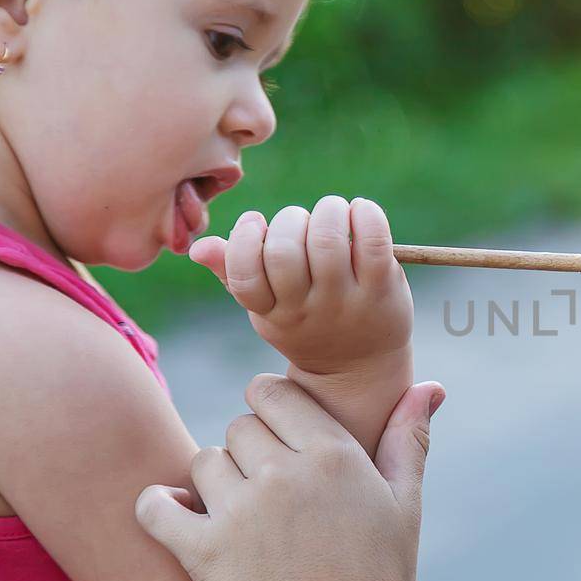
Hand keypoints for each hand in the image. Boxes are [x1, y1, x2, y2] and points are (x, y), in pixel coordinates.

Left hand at [135, 374, 445, 580]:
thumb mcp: (404, 506)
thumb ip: (408, 439)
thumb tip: (430, 384)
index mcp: (334, 455)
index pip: (273, 393)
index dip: (269, 407)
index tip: (275, 433)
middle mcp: (285, 474)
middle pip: (239, 427)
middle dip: (249, 451)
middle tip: (266, 488)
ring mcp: (240, 512)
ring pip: (204, 463)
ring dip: (215, 482)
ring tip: (238, 515)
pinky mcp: (200, 551)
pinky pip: (156, 506)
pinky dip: (159, 507)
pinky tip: (177, 516)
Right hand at [191, 196, 413, 378]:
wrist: (360, 369)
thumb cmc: (307, 325)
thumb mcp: (266, 310)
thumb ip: (234, 275)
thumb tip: (198, 248)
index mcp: (270, 312)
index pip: (245, 275)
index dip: (245, 240)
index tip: (256, 223)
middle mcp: (306, 309)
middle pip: (284, 252)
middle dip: (290, 220)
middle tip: (302, 221)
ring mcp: (346, 300)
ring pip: (327, 240)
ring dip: (328, 211)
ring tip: (333, 212)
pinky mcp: (382, 289)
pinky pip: (373, 240)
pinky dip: (366, 214)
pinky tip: (360, 212)